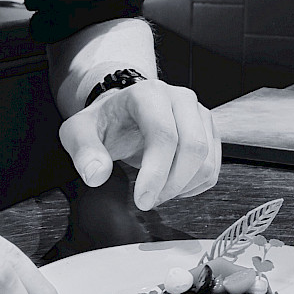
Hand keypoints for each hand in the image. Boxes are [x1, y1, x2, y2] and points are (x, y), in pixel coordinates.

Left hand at [58, 79, 220, 210]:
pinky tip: (171, 184)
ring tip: (156, 191)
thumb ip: (85, 152)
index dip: (156, 173)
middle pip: (193, 147)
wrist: (122, 112)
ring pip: (207, 160)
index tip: (142, 200)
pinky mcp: (209, 130)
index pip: (164, 135)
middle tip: (148, 200)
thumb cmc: (104, 122)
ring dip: (183, 187)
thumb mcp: (80, 133)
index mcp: (149, 94)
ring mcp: (198, 113)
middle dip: (172, 184)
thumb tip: (97, 174)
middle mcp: (180, 98)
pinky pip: (213, 167)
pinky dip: (194, 186)